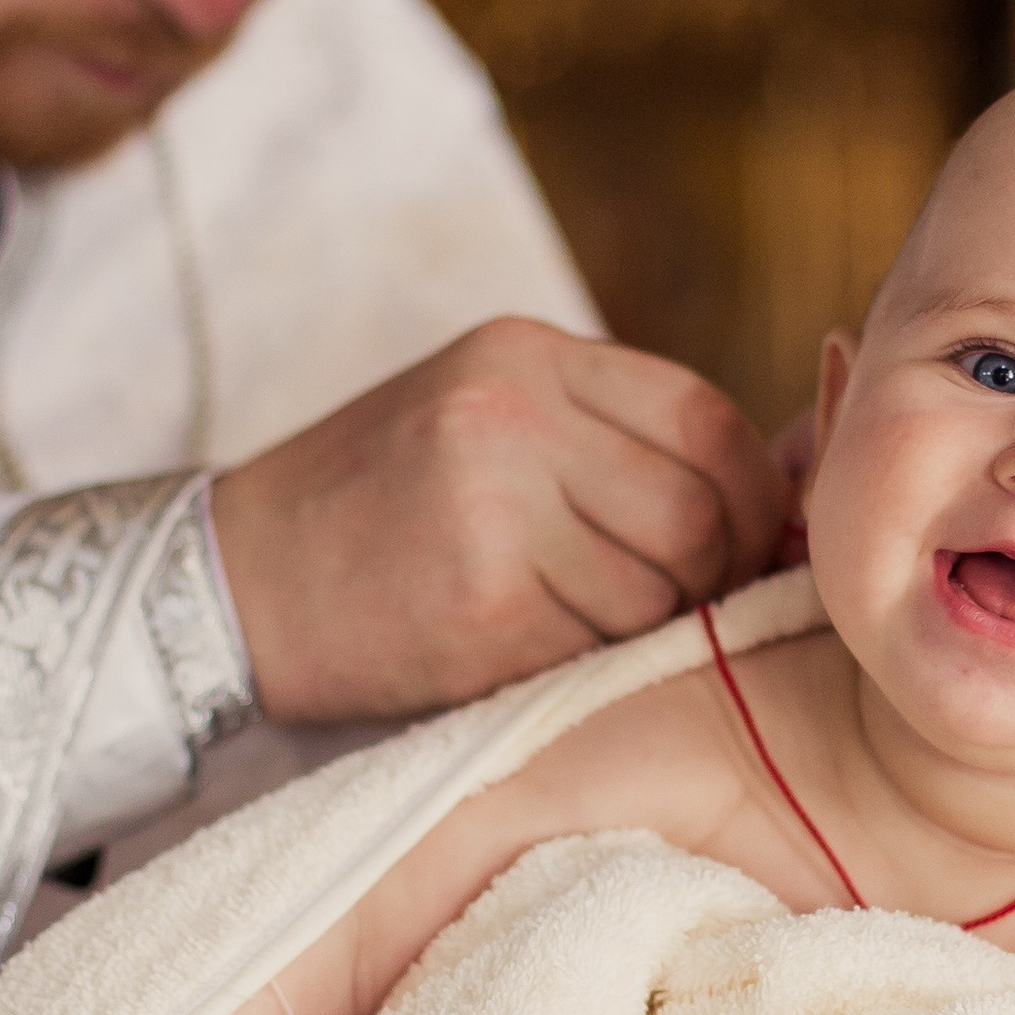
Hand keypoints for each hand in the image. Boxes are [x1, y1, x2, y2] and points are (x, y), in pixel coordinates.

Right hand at [213, 319, 788, 722]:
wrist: (233, 582)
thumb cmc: (382, 510)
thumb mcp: (490, 419)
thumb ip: (610, 435)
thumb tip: (781, 486)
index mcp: (527, 354)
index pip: (706, 419)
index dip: (750, 495)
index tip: (741, 544)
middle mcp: (513, 412)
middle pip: (699, 507)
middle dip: (715, 572)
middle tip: (687, 603)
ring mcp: (495, 502)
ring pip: (662, 583)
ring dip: (653, 622)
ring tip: (594, 622)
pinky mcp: (482, 599)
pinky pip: (599, 642)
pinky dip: (592, 660)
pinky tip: (539, 649)